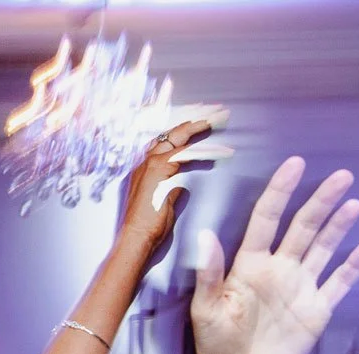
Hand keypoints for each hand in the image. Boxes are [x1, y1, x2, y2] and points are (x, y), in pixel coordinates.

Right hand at [117, 117, 221, 253]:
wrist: (136, 238)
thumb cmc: (149, 226)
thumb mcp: (165, 199)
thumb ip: (173, 184)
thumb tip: (184, 178)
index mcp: (145, 167)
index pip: (166, 139)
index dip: (185, 128)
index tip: (203, 120)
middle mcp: (145, 161)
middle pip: (172, 132)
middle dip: (196, 119)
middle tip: (217, 111)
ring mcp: (149, 164)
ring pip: (179, 137)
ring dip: (202, 126)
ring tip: (221, 118)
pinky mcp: (158, 170)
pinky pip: (186, 153)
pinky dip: (205, 150)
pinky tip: (222, 150)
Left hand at [191, 157, 358, 353]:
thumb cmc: (215, 345)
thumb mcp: (206, 309)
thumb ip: (209, 273)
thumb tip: (205, 235)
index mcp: (249, 264)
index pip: (267, 219)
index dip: (280, 191)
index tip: (294, 164)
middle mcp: (278, 269)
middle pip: (303, 226)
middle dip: (321, 201)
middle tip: (342, 176)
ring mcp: (300, 287)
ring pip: (323, 248)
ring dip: (339, 226)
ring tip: (354, 203)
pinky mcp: (316, 309)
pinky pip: (338, 283)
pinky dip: (352, 267)